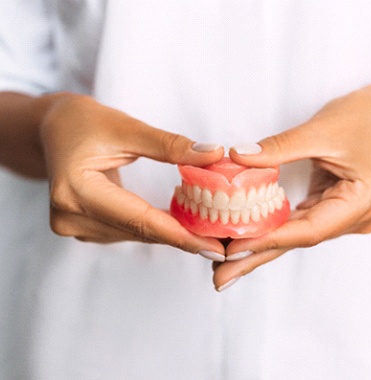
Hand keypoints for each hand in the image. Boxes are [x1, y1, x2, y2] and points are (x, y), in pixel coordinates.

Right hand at [39, 93, 224, 254]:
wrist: (51, 129)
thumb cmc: (83, 122)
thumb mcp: (126, 127)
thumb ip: (170, 145)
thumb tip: (214, 156)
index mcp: (77, 190)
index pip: (140, 220)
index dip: (181, 235)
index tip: (215, 247)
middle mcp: (70, 216)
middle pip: (139, 231)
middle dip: (182, 237)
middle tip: (221, 242)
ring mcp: (72, 226)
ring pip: (135, 234)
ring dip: (169, 232)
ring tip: (206, 231)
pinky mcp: (81, 227)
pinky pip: (126, 231)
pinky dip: (152, 227)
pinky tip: (177, 223)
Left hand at [213, 86, 370, 290]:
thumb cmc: (359, 119)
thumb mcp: (318, 130)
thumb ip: (278, 147)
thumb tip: (238, 157)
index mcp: (361, 201)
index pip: (309, 229)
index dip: (269, 240)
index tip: (233, 249)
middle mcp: (354, 217)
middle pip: (298, 241)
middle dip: (256, 258)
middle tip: (220, 278)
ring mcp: (342, 217)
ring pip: (294, 236)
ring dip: (259, 249)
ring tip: (225, 265)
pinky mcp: (329, 209)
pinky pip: (295, 224)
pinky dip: (269, 232)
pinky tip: (245, 240)